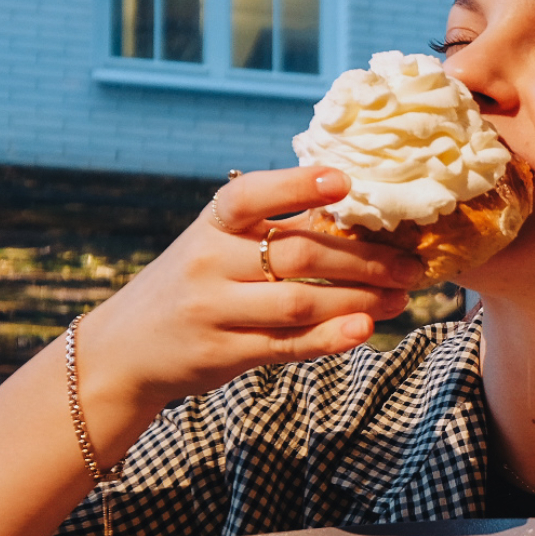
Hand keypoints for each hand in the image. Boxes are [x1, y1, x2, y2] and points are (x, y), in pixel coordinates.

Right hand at [76, 166, 426, 419]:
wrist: (124, 350)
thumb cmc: (192, 287)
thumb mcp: (214, 247)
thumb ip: (268, 233)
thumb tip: (354, 217)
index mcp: (210, 225)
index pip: (250, 196)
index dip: (296, 185)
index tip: (344, 181)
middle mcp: (207, 262)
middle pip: (299, 254)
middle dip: (364, 259)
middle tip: (410, 264)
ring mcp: (213, 310)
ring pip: (300, 301)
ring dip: (359, 299)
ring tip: (399, 298)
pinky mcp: (222, 353)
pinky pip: (286, 344)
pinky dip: (330, 337)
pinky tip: (364, 329)